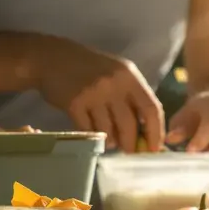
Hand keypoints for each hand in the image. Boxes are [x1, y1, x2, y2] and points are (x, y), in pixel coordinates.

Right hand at [30, 36, 163, 152]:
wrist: (52, 58)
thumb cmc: (90, 69)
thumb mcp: (117, 74)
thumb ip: (132, 97)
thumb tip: (146, 132)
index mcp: (129, 76)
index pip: (151, 108)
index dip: (156, 132)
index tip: (155, 148)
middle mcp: (113, 84)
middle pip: (130, 124)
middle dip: (131, 144)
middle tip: (129, 151)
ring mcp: (93, 94)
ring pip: (108, 131)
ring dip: (110, 141)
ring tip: (109, 140)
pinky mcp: (74, 104)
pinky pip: (89, 130)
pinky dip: (93, 136)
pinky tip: (93, 133)